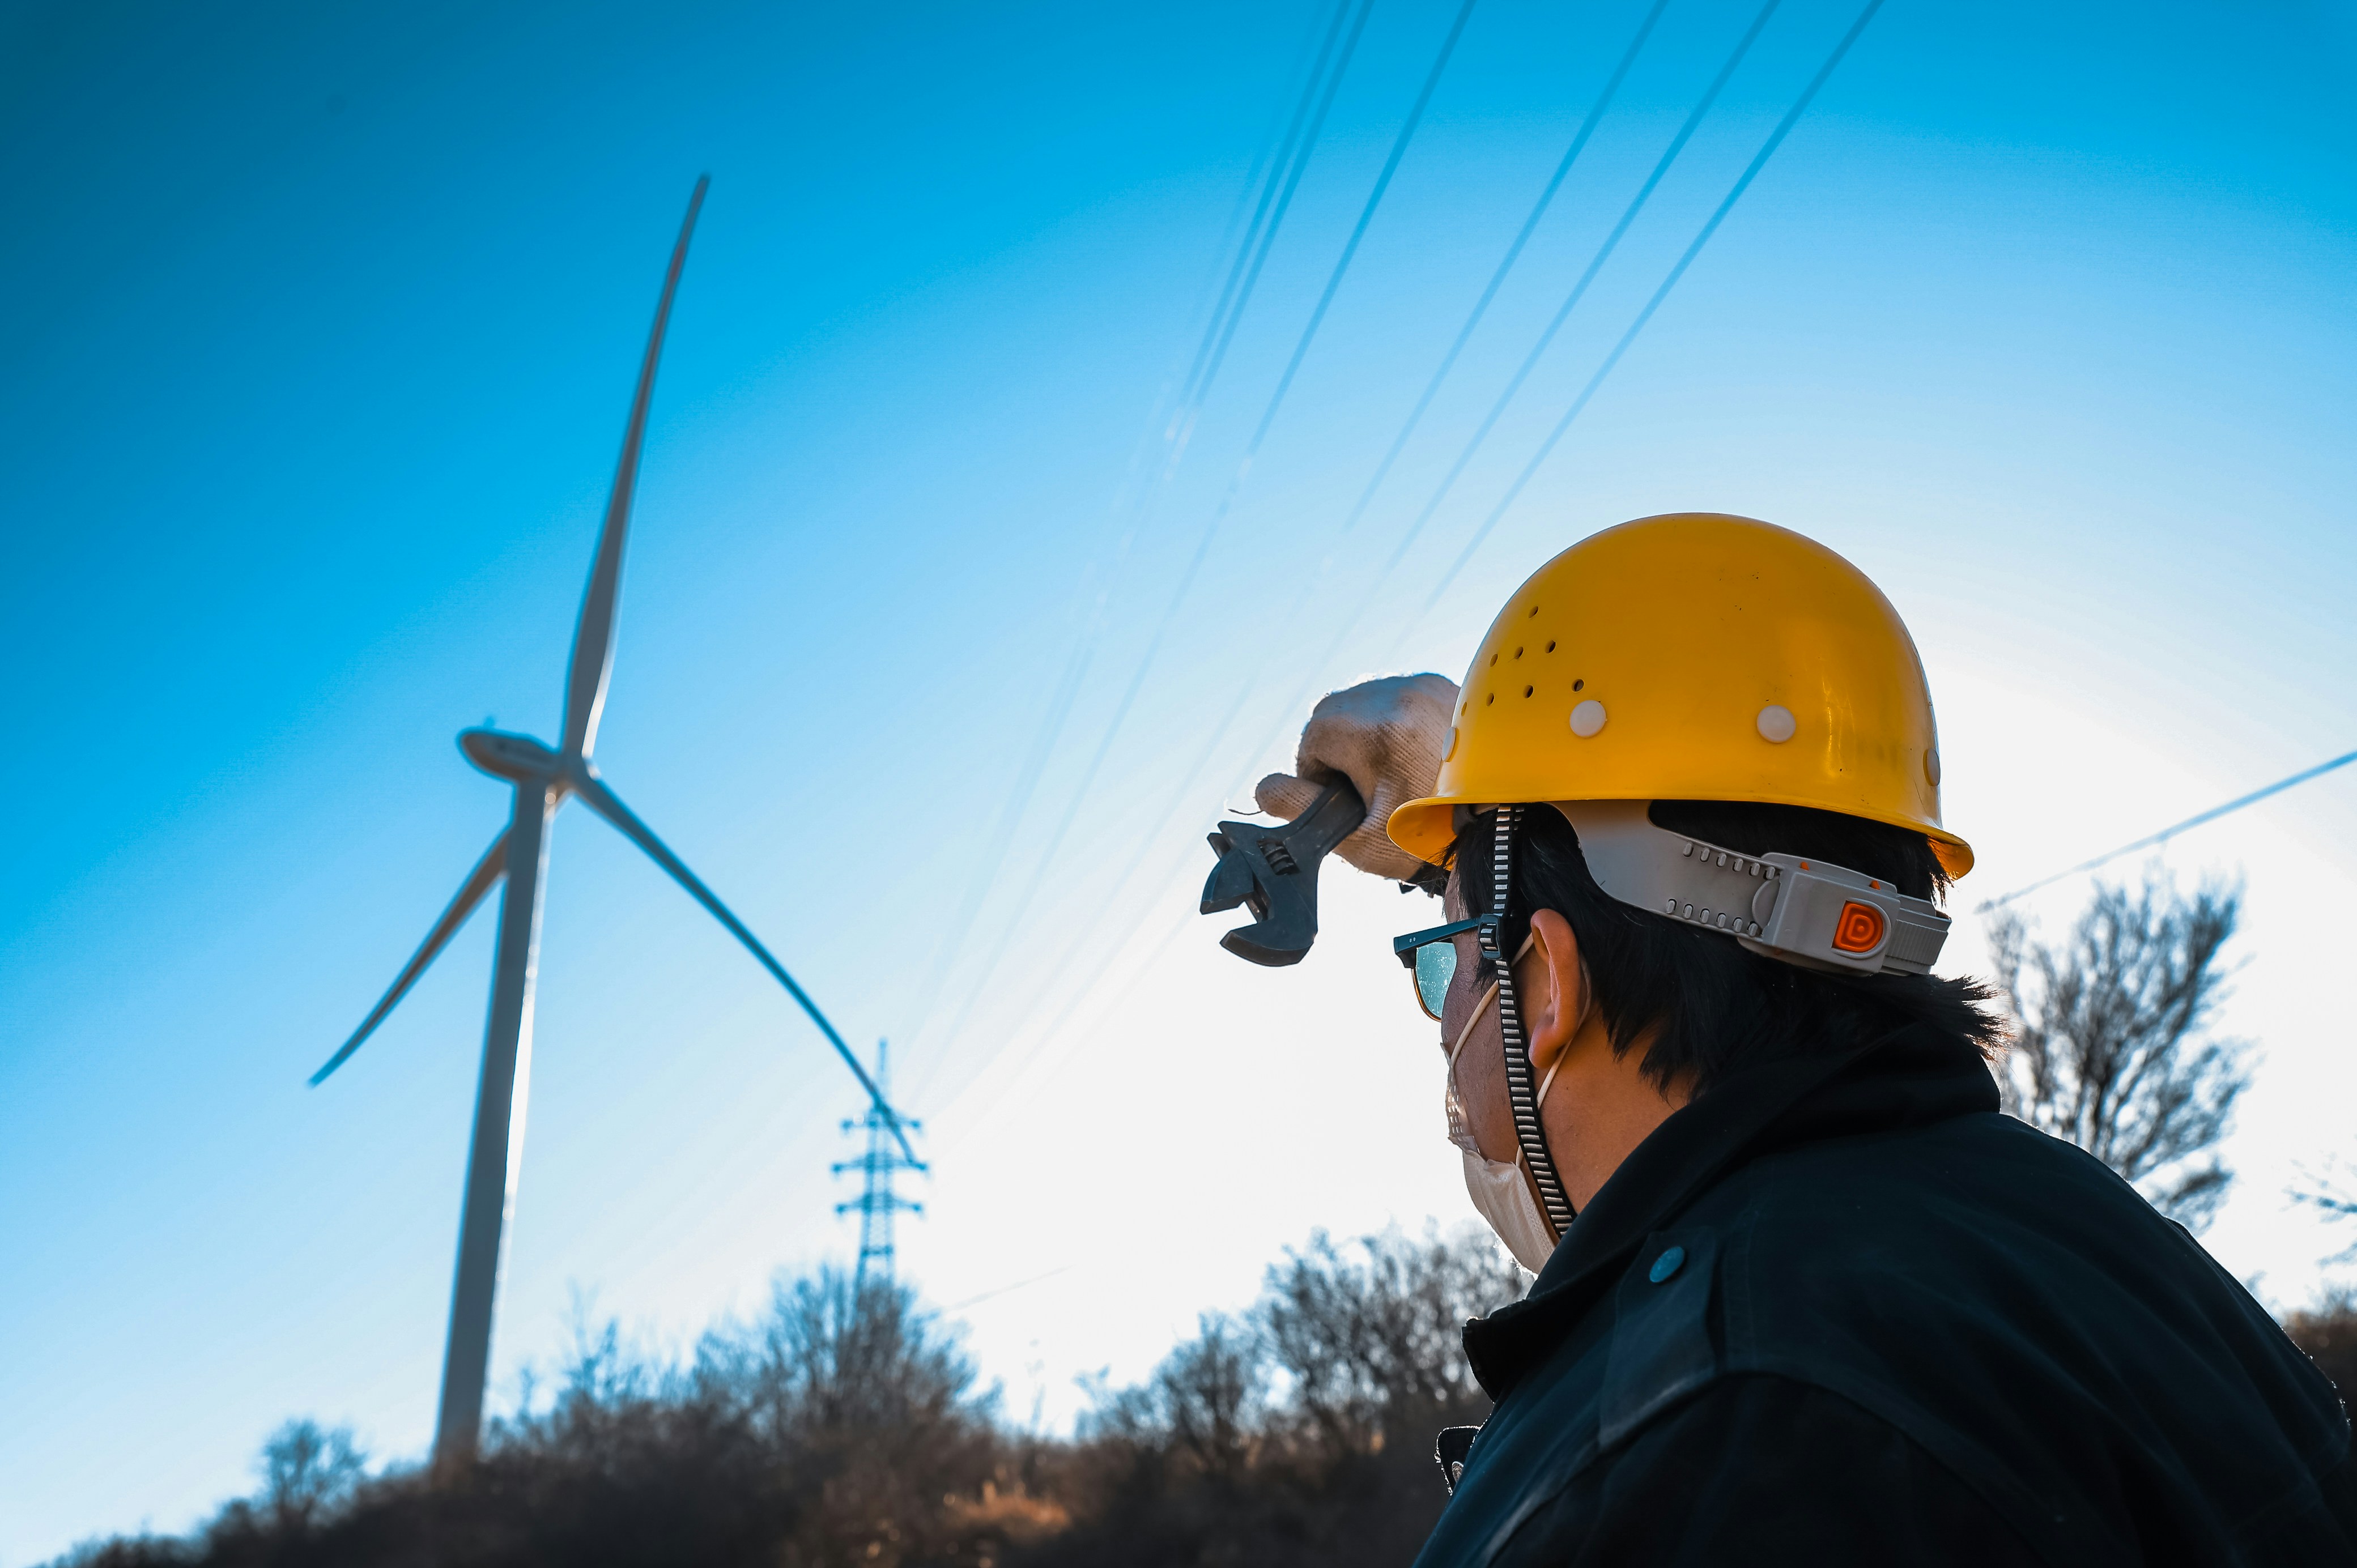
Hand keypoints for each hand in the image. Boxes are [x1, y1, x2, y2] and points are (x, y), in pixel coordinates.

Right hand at [1256, 673, 1457, 883]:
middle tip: (1376, 794)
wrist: (1502, 826)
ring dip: (1369, 738)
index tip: (1351, 804)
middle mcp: (1398, 694)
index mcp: (1374, 729)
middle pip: (1336, 718)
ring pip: (1366, 707)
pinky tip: (1418, 758)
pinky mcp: (1443, 686)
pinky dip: (1398, 726)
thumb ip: (1303, 811)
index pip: (1312, 742)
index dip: (1321, 780)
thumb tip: (1263, 789)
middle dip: (1344, 755)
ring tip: (1399, 776)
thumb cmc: (1429, 837)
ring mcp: (1425, 685)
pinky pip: (1398, 701)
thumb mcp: (1358, 836)